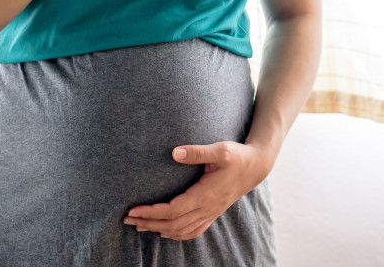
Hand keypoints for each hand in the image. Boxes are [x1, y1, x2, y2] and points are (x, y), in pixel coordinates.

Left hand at [123, 142, 274, 240]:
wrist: (256, 167)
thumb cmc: (237, 156)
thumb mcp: (220, 149)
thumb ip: (198, 151)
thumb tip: (175, 152)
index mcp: (205, 194)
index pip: (173, 210)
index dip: (152, 213)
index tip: (133, 210)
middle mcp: (207, 208)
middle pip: (172, 224)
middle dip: (148, 223)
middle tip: (127, 219)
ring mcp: (210, 213)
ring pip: (181, 230)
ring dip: (158, 229)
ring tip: (139, 225)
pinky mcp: (213, 213)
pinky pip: (193, 231)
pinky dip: (176, 235)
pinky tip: (165, 232)